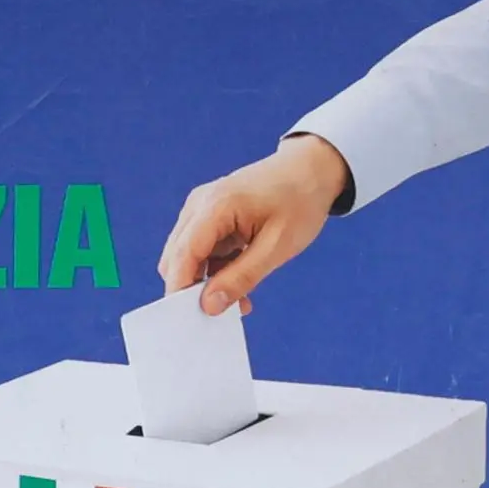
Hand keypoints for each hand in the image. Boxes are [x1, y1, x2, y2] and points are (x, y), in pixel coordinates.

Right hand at [158, 134, 351, 315]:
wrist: (312, 168)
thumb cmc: (300, 201)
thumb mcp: (277, 246)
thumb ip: (242, 278)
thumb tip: (209, 306)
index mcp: (215, 206)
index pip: (182, 255)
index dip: (180, 289)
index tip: (189, 319)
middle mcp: (199, 205)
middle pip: (176, 258)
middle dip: (192, 288)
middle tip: (223, 311)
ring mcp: (201, 208)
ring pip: (186, 256)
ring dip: (205, 280)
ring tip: (240, 297)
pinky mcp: (208, 215)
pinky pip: (200, 250)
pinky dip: (214, 268)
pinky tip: (239, 279)